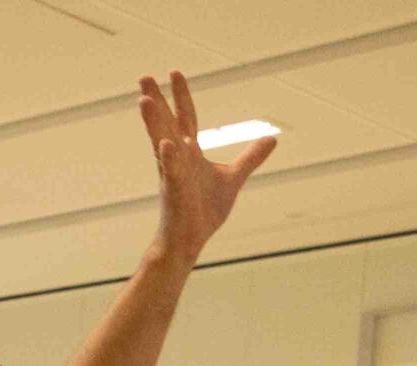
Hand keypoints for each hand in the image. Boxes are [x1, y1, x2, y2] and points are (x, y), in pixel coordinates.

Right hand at [141, 70, 273, 263]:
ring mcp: (173, 174)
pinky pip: (171, 172)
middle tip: (144, 77)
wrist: (190, 241)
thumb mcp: (233, 178)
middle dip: (156, 100)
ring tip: (145, 100)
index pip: (185, 118)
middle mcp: (177, 159)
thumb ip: (250, 157)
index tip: (174, 73)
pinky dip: (169, 158)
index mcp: (189, 153)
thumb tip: (271, 139)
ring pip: (161, 142)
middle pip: (166, 123)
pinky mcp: (174, 192)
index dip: (181, 96)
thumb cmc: (204, 211)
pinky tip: (166, 144)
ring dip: (154, 122)